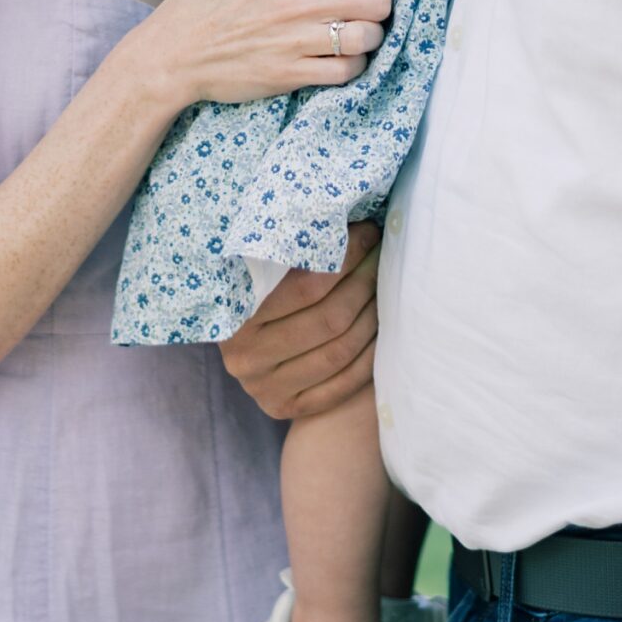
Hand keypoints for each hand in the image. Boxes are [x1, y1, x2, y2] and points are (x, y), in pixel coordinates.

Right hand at [134, 0, 399, 113]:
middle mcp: (302, 4)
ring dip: (370, 34)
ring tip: (355, 29)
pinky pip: (347, 72)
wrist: (173, 53)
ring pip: (368, 38)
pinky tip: (339, 55)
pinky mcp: (293, 75)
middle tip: (368, 0)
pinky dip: (353, 64)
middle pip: (379, 2)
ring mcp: (299, 43)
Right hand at [219, 219, 380, 419]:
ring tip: (388, 287)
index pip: (306, 285)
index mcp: (234, 312)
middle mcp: (244, 356)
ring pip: (340, 350)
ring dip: (374, 315)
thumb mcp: (258, 267)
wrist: (241, 344)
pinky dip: (370, 355)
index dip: (347, 258)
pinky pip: (342, 384)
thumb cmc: (256, 288)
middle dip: (366, 283)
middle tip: (385, 257)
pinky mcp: (284, 408)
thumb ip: (288, 249)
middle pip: (329, 319)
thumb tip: (347, 212)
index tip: (370, 234)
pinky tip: (383, 329)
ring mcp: (264, 387)